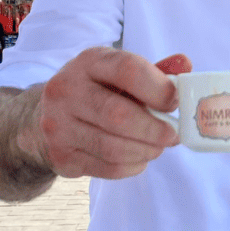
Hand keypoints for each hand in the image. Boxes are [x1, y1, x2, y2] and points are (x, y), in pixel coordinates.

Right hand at [16, 49, 191, 180]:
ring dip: (146, 151)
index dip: (158, 89)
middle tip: (173, 135)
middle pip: (118, 115)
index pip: (127, 70)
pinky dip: (131, 166)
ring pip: (113, 147)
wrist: (43, 120)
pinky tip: (139, 158)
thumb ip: (153, 71)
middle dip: (154, 129)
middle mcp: (66, 90)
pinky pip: (106, 168)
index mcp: (88, 62)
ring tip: (158, 147)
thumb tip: (186, 65)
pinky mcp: (61, 156)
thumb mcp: (118, 73)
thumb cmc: (96, 92)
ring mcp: (58, 125)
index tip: (175, 103)